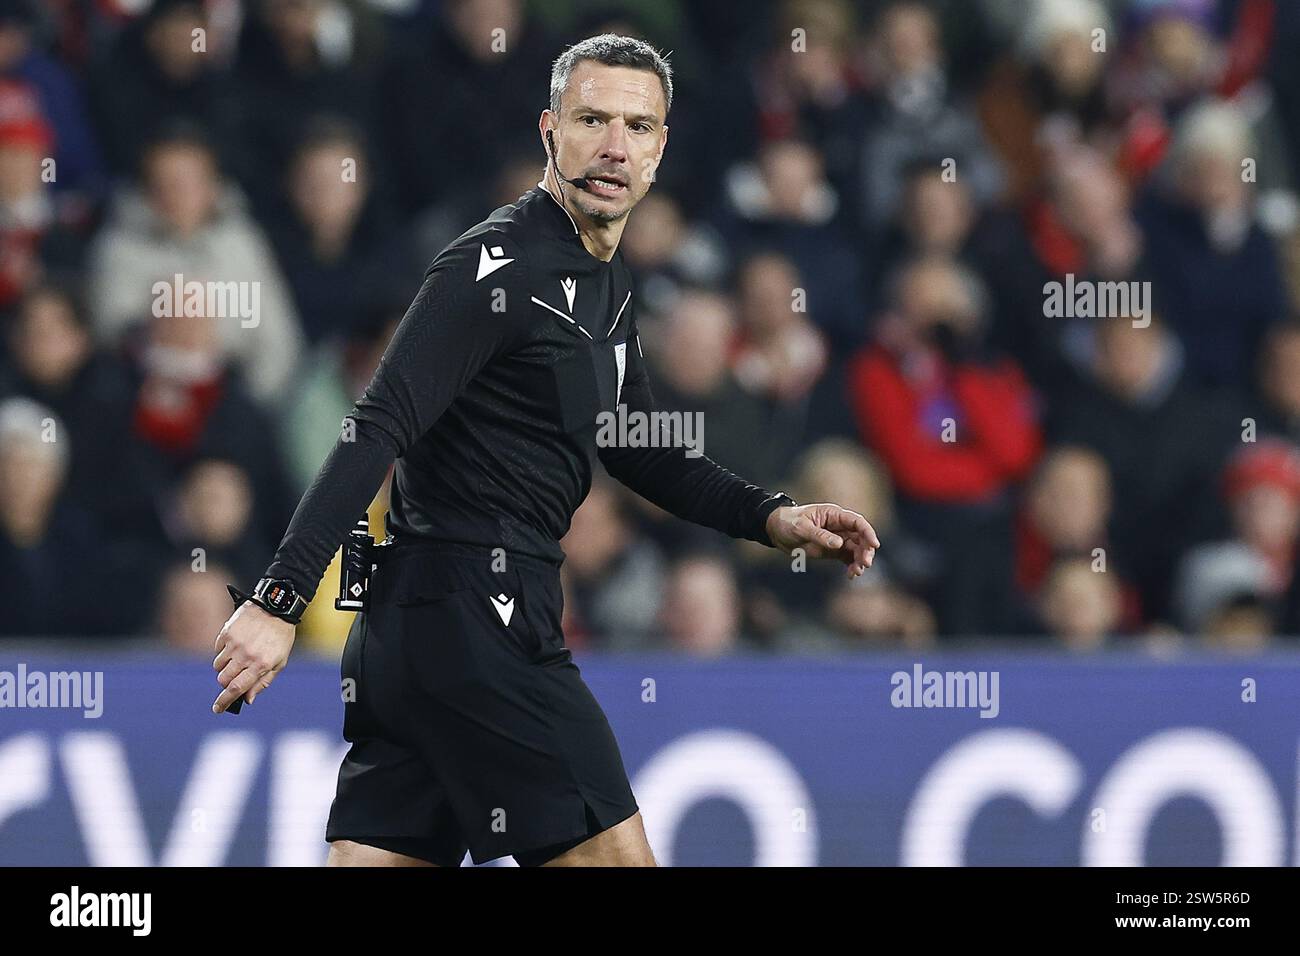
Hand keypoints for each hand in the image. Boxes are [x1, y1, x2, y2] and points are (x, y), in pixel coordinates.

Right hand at [212, 601, 295, 712]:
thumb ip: (263, 682)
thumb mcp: (280, 661)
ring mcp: (235, 644)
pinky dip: (223, 651)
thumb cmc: (281, 636)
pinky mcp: (227, 632)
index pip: (237, 689)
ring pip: (218, 666)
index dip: (225, 701)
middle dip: (226, 683)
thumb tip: (248, 699)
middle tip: (234, 677)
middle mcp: (246, 655)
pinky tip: (236, 644)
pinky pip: (217, 650)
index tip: (217, 709)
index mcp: (260, 665)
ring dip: (224, 667)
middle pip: (223, 680)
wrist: (276, 606)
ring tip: (238, 657)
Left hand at [766, 503, 880, 577]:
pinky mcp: (833, 551)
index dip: (868, 532)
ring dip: (860, 561)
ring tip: (856, 572)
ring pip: (856, 550)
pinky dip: (852, 566)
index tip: (874, 545)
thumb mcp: (801, 528)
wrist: (776, 531)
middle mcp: (839, 527)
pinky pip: (848, 559)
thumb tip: (839, 544)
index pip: (857, 522)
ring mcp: (837, 539)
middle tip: (864, 564)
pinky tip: (851, 575)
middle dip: (866, 550)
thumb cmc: (788, 523)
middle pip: (861, 538)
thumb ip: (820, 535)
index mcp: (834, 515)